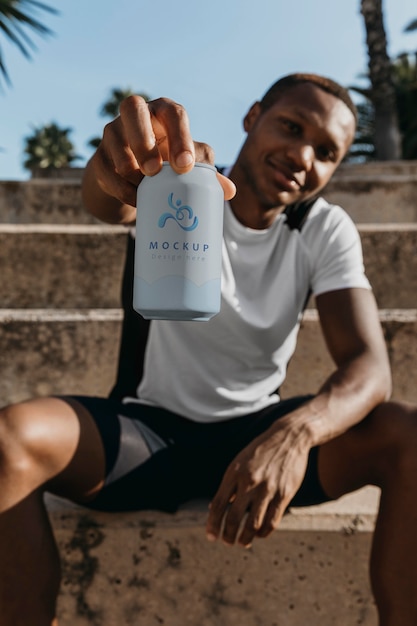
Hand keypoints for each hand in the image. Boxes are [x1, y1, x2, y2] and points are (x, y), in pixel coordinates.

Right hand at [90, 95, 235, 206]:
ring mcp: (113, 133)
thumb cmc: (167, 163)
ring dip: (130, 167)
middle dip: (143, 140)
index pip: (173, 113)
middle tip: (155, 171)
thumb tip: (229, 191)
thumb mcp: (187, 164)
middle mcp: (136, 116)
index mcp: (164, 113)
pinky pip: (105, 168)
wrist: (135, 178)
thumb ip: (206, 173)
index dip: (180, 137)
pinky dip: (121, 187)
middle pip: (132, 108)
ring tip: (145, 190)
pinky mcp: (99, 157)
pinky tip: (136, 199)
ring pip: (114, 138)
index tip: (185, 166)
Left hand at [206, 423, 310, 547]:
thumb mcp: (239, 461)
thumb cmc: (260, 451)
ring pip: (253, 524)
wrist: (289, 437)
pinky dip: (264, 532)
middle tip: (227, 542)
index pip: (218, 504)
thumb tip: (214, 507)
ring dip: (245, 538)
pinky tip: (260, 534)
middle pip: (233, 517)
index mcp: (234, 472)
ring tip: (242, 542)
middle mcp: (249, 481)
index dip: (212, 523)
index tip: (211, 535)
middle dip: (228, 534)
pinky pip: (272, 520)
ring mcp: (267, 489)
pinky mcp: (284, 494)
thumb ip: (229, 484)